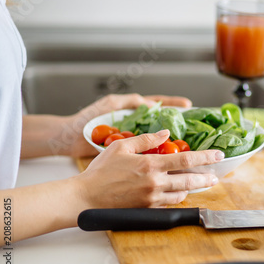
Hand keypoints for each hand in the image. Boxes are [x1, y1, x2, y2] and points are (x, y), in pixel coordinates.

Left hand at [64, 93, 191, 156]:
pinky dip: (158, 158)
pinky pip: (147, 155)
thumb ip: (131, 101)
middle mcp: (136, 126)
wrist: (70, 139)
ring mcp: (133, 141)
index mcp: (133, 111)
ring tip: (187, 147)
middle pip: (163, 125)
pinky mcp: (128, 154)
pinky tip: (168, 162)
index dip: (174, 104)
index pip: (158, 104)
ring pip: (158, 142)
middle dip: (179, 126)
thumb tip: (151, 104)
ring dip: (172, 145)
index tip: (188, 105)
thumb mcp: (110, 103)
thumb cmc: (87, 119)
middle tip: (194, 129)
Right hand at [75, 130, 223, 207]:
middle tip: (215, 176)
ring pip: (181, 194)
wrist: (86, 197)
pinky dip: (177, 197)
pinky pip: (168, 204)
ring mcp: (152, 198)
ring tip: (200, 183)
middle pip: (189, 180)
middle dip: (205, 178)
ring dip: (193, 188)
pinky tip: (180, 193)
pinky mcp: (147, 208)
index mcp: (150, 164)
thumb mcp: (121, 147)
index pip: (185, 160)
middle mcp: (155, 182)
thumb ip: (145, 139)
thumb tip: (165, 133)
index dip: (205, 157)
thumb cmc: (100, 171)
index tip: (218, 155)